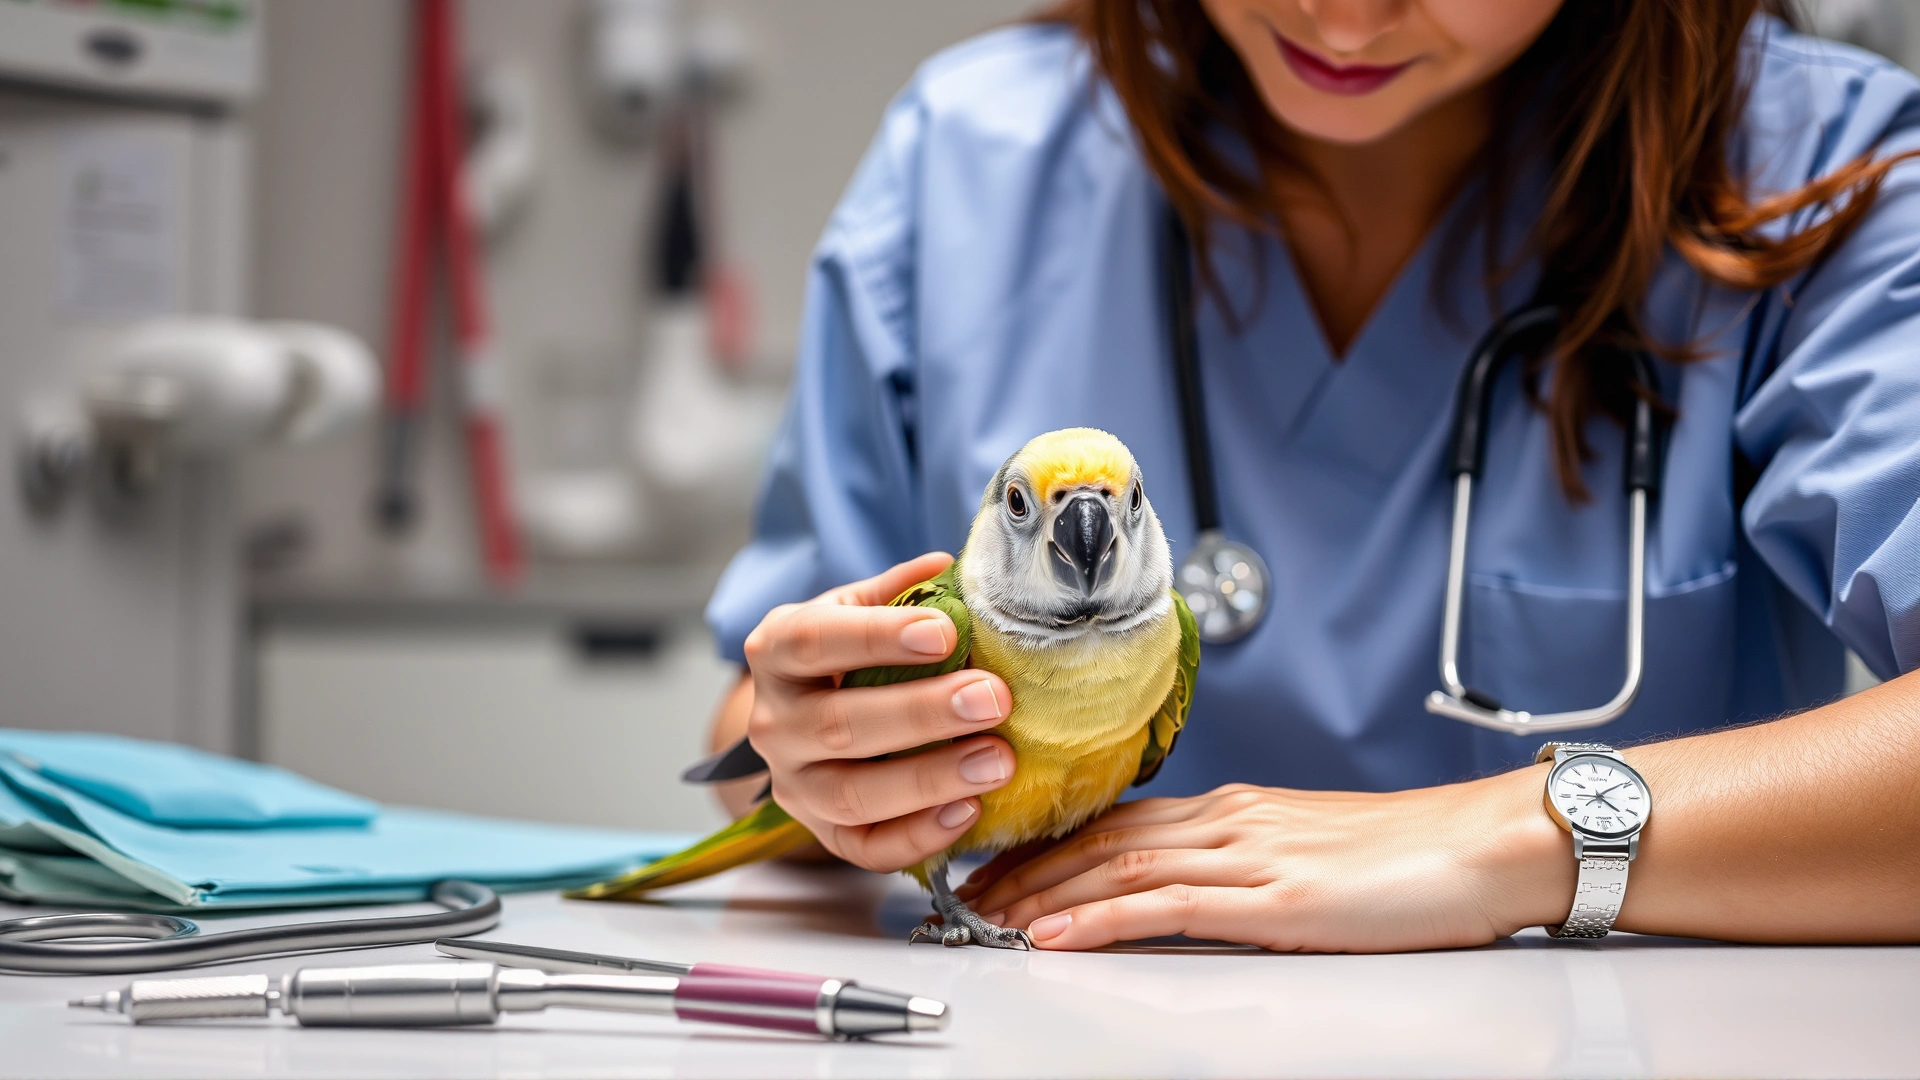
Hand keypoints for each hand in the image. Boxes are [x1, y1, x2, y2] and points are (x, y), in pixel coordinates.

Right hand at [742, 553, 1016, 872]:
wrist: (803, 713)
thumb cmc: (843, 652)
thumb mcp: (858, 608)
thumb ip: (901, 590)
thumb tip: (947, 567)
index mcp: (776, 651)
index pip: (814, 641)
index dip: (878, 637)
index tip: (946, 632)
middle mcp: (774, 723)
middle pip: (839, 727)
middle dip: (922, 714)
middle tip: (992, 699)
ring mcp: (793, 786)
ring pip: (851, 795)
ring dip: (930, 779)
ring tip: (998, 760)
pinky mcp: (821, 832)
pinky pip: (866, 848)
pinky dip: (919, 836)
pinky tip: (970, 810)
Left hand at [959, 772, 1574, 951]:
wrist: (1488, 845)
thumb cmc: (1417, 857)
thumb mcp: (1314, 856)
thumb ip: (1251, 868)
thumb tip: (1204, 894)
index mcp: (1239, 809)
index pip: (1120, 821)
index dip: (1052, 844)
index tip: (1003, 863)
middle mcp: (1231, 820)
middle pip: (1102, 840)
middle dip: (1026, 868)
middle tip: (966, 891)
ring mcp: (1248, 856)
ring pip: (1116, 867)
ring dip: (1042, 894)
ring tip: (985, 916)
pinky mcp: (1272, 899)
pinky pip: (1163, 906)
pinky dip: (1096, 918)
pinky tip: (1054, 934)